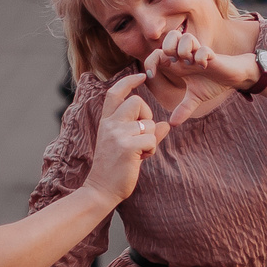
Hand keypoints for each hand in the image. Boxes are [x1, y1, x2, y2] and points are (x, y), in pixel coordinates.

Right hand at [82, 73, 166, 202]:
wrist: (101, 189)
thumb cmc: (114, 169)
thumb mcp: (127, 147)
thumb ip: (145, 134)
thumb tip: (166, 125)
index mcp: (107, 122)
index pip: (115, 93)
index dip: (129, 82)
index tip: (141, 76)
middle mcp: (110, 124)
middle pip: (137, 102)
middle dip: (147, 115)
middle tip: (143, 134)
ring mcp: (117, 134)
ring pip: (148, 124)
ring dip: (150, 139)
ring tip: (139, 153)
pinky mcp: (127, 146)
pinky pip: (151, 139)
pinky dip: (151, 150)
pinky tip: (141, 159)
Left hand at [139, 29, 251, 125]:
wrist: (232, 78)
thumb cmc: (213, 83)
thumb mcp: (195, 98)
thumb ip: (183, 109)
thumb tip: (172, 124)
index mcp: (179, 63)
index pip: (157, 53)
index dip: (150, 62)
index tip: (151, 75)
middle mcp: (187, 55)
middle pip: (170, 36)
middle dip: (168, 49)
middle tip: (173, 63)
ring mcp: (199, 53)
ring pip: (186, 37)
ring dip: (184, 51)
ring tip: (190, 63)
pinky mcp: (212, 55)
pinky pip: (203, 49)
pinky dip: (201, 57)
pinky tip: (203, 67)